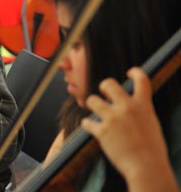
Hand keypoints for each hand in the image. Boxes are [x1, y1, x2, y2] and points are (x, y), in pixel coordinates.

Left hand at [81, 68, 176, 190]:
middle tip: (105, 96)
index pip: (141, 80)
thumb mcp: (151, 124)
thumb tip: (132, 106)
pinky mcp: (102, 131)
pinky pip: (87, 121)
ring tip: (97, 114)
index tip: (130, 72)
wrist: (146, 167)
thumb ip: (140, 112)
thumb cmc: (151, 150)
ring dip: (93, 105)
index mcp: (143, 105)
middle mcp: (127, 108)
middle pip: (108, 83)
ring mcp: (113, 118)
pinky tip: (91, 127)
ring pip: (92, 100)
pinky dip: (88, 125)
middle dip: (104, 87)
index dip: (135, 72)